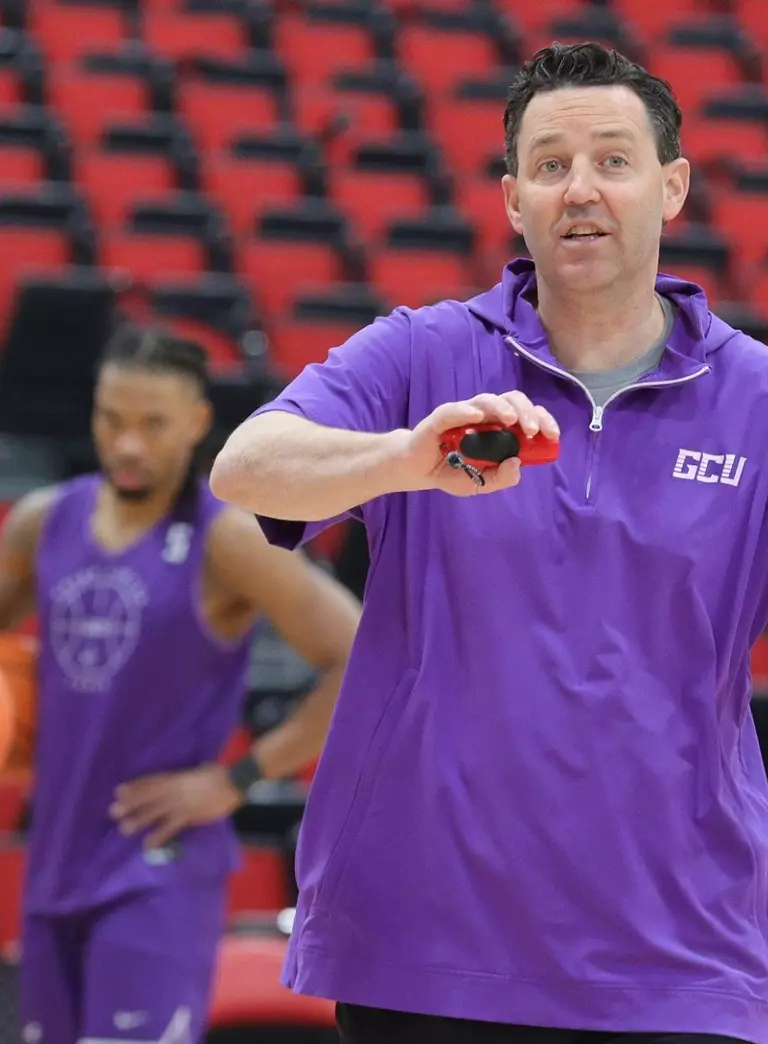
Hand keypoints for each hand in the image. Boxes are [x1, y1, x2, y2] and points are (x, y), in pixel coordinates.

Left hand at [109, 764, 240, 849]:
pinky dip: (159, 835)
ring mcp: (182, 803)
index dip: (136, 787)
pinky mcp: (190, 816)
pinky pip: (171, 827)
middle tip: (113, 811)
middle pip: (149, 797)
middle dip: (132, 803)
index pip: (153, 782)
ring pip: (156, 812)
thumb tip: (178, 780)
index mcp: (178, 777)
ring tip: (124, 829)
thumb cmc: (218, 773)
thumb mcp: (198, 770)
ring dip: (140, 820)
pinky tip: (147, 844)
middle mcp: (176, 789)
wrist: (234, 782)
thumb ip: (186, 776)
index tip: (118, 791)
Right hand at [401, 391, 559, 496]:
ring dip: (502, 408)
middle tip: (533, 430)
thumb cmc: (451, 471)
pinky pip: (455, 410)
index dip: (542, 420)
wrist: (417, 471)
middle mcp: (485, 417)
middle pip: (512, 401)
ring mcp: (464, 414)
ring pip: (488, 400)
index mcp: (499, 429)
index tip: (553, 435)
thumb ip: (500, 478)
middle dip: (527, 412)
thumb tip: (517, 465)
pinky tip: (477, 416)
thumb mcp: (480, 483)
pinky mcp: (442, 418)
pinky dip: (467, 410)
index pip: (525, 415)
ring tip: (510, 421)